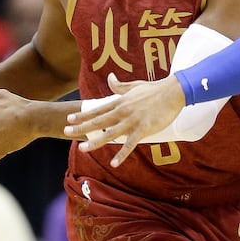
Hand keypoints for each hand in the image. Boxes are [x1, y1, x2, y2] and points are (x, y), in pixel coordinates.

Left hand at [65, 73, 184, 166]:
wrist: (173, 92)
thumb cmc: (155, 89)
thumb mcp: (134, 85)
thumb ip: (120, 85)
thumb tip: (110, 77)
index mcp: (120, 101)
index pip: (97, 109)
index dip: (83, 115)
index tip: (70, 118)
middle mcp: (122, 111)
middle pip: (98, 121)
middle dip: (81, 127)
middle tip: (66, 132)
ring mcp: (132, 121)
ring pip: (110, 134)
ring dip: (95, 142)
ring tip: (82, 148)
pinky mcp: (143, 129)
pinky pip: (130, 144)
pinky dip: (121, 154)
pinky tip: (113, 163)